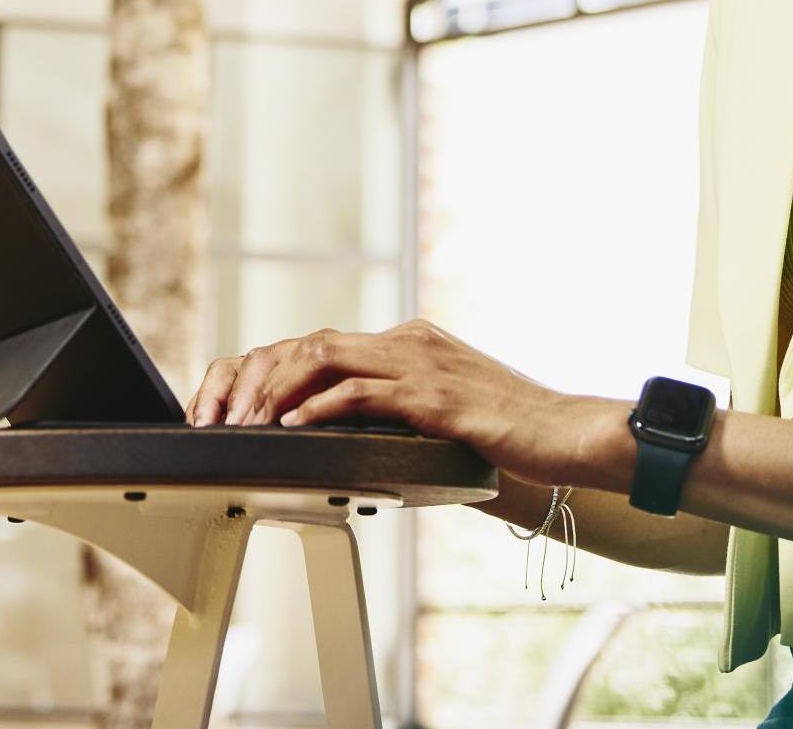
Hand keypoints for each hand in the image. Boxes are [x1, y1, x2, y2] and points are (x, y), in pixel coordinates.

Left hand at [185, 318, 630, 488]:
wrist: (568, 436)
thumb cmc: (513, 438)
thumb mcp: (443, 420)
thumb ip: (400, 420)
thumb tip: (355, 449)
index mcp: (410, 344)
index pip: (322, 345)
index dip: (271, 371)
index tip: (235, 403)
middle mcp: (409, 342)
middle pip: (311, 343)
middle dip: (257, 377)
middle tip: (223, 415)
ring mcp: (420, 364)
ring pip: (324, 358)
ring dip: (275, 391)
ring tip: (245, 423)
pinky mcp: (432, 395)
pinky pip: (359, 393)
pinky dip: (316, 408)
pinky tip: (291, 427)